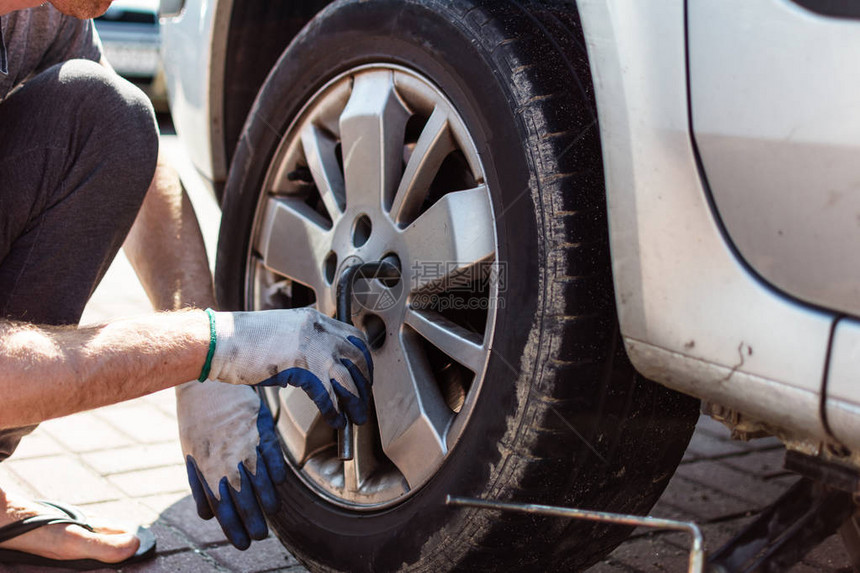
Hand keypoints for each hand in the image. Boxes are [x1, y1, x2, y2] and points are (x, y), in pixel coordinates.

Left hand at [176, 381, 286, 549]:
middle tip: (260, 536)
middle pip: (243, 499)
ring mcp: (246, 445)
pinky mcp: (261, 429)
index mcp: (205, 467)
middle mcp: (227, 459)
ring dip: (268, 501)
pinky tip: (280, 485)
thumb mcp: (190, 451)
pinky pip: (272, 456)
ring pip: (261, 480)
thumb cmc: (197, 417)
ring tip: (272, 513)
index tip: (242, 543)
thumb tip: (207, 513)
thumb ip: (200, 483)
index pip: (221, 507)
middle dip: (253, 522)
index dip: (233, 528)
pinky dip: (277, 473)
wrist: (207, 380)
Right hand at [207, 308, 372, 428]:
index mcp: (314, 319)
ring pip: (347, 378)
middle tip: (363, 400)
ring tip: (356, 417)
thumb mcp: (283, 332)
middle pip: (357, 358)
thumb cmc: (243, 339)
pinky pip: (328, 393)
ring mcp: (312, 347)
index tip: (363, 375)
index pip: (353, 337)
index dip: (362, 359)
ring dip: (354, 400)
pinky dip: (334, 410)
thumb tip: (317, 368)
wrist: (220, 340)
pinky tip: (335, 419)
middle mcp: (318, 330)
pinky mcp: (302, 367)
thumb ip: (304, 344)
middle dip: (364, 382)